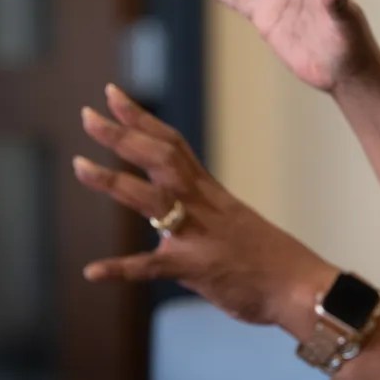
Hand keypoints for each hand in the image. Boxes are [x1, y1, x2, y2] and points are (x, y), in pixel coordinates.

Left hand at [73, 83, 335, 325]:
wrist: (299, 285)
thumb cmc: (268, 258)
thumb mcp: (230, 223)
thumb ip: (194, 218)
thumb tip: (163, 223)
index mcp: (210, 192)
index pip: (172, 144)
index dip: (141, 119)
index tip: (112, 95)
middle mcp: (203, 204)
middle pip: (160, 158)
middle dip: (122, 136)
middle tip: (88, 116)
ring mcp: (198, 234)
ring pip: (152, 200)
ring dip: (114, 182)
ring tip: (80, 166)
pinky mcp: (195, 267)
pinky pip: (153, 266)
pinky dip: (121, 268)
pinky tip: (92, 271)